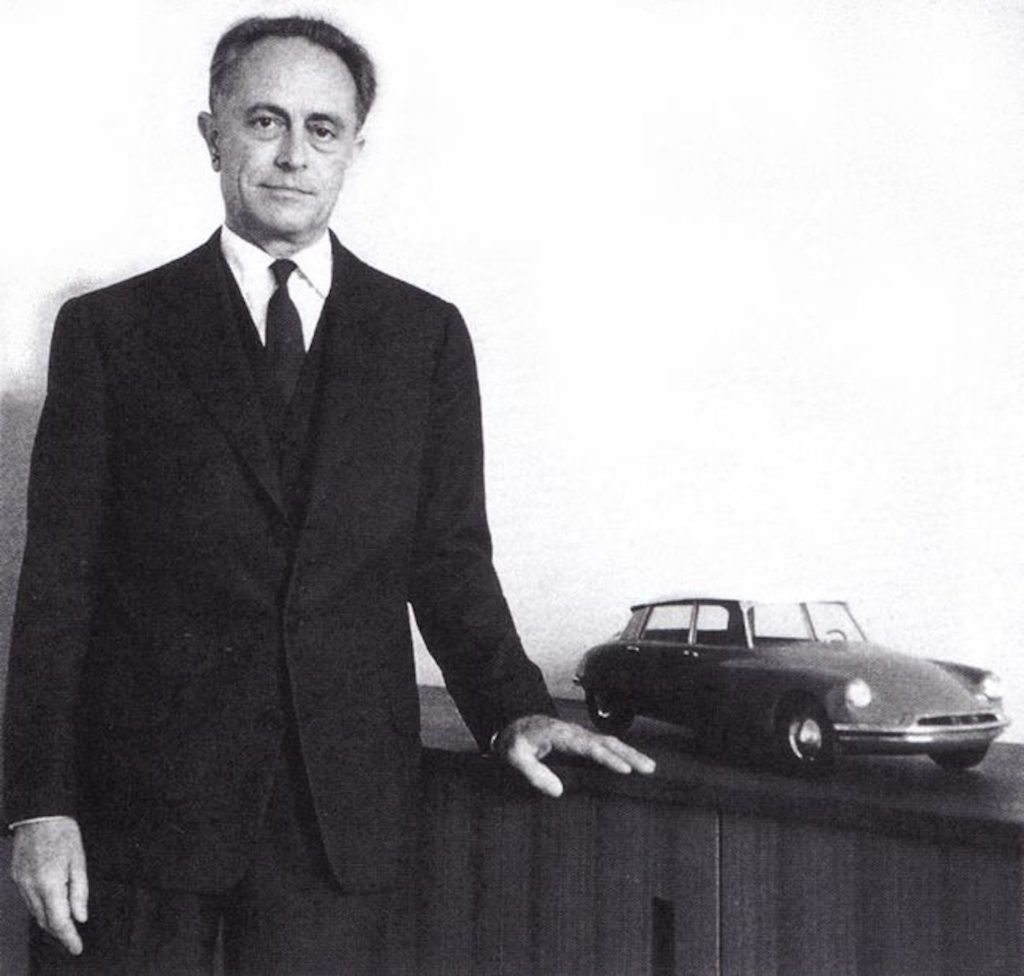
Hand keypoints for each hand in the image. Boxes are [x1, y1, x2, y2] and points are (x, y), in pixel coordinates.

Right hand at [11, 817, 87, 955]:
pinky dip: (40, 908)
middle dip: (59, 932)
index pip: (59, 921)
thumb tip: (80, 917)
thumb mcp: (79, 860)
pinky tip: (50, 907)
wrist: (39, 814)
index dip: (68, 937)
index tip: (77, 948)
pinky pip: (28, 901)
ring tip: (64, 927)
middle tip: (73, 940)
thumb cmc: (63, 834)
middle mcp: (31, 888)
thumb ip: (79, 891)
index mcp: (50, 884)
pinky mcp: (16, 877)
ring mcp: (20, 883)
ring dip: (49, 922)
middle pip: (45, 921)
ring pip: (35, 913)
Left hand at [495, 714, 655, 796]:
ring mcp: (580, 735)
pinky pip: (605, 745)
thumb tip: (558, 791)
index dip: (608, 759)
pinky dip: (621, 752)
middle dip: (629, 754)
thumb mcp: (516, 757)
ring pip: (609, 742)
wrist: (513, 723)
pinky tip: (633, 762)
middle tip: (649, 768)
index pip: (589, 747)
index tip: (625, 770)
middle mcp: (575, 733)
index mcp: (561, 735)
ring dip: (630, 753)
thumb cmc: (515, 741)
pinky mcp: (581, 741)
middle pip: (607, 742)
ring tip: (650, 767)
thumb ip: (534, 772)